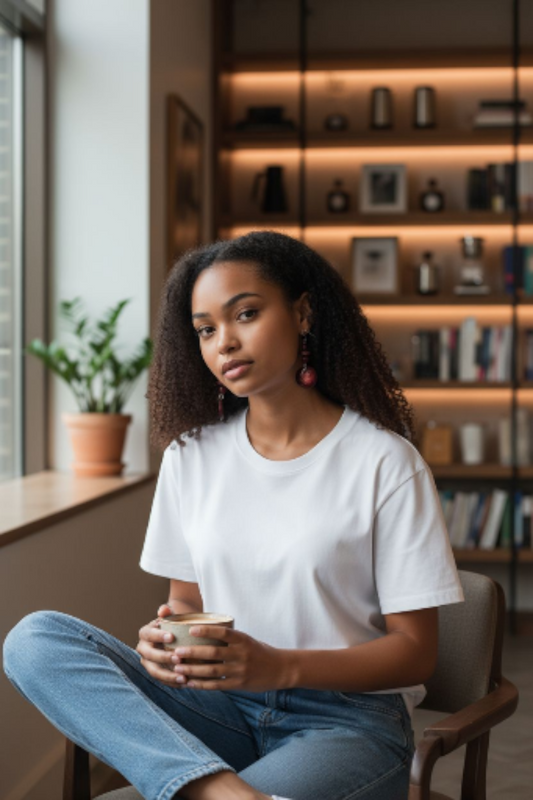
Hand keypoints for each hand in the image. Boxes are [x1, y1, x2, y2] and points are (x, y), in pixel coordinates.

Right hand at [135, 604, 182, 686]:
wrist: (177, 634)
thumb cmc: (174, 622)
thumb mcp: (171, 614)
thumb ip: (167, 611)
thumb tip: (164, 609)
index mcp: (145, 633)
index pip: (149, 634)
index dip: (159, 636)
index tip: (172, 637)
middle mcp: (143, 649)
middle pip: (150, 655)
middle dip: (163, 657)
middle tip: (179, 658)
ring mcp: (148, 663)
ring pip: (154, 671)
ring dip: (168, 676)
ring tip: (183, 677)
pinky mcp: (156, 673)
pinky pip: (162, 680)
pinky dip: (173, 683)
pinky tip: (185, 683)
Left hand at [168, 625, 292, 691]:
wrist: (280, 669)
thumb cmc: (259, 651)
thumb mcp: (247, 640)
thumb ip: (229, 639)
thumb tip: (203, 633)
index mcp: (243, 639)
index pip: (223, 632)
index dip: (206, 630)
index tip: (190, 629)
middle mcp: (241, 654)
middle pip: (213, 653)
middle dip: (193, 653)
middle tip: (176, 652)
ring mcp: (240, 670)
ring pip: (212, 671)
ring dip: (193, 670)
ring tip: (177, 668)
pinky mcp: (239, 684)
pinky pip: (217, 685)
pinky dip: (202, 684)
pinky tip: (189, 683)